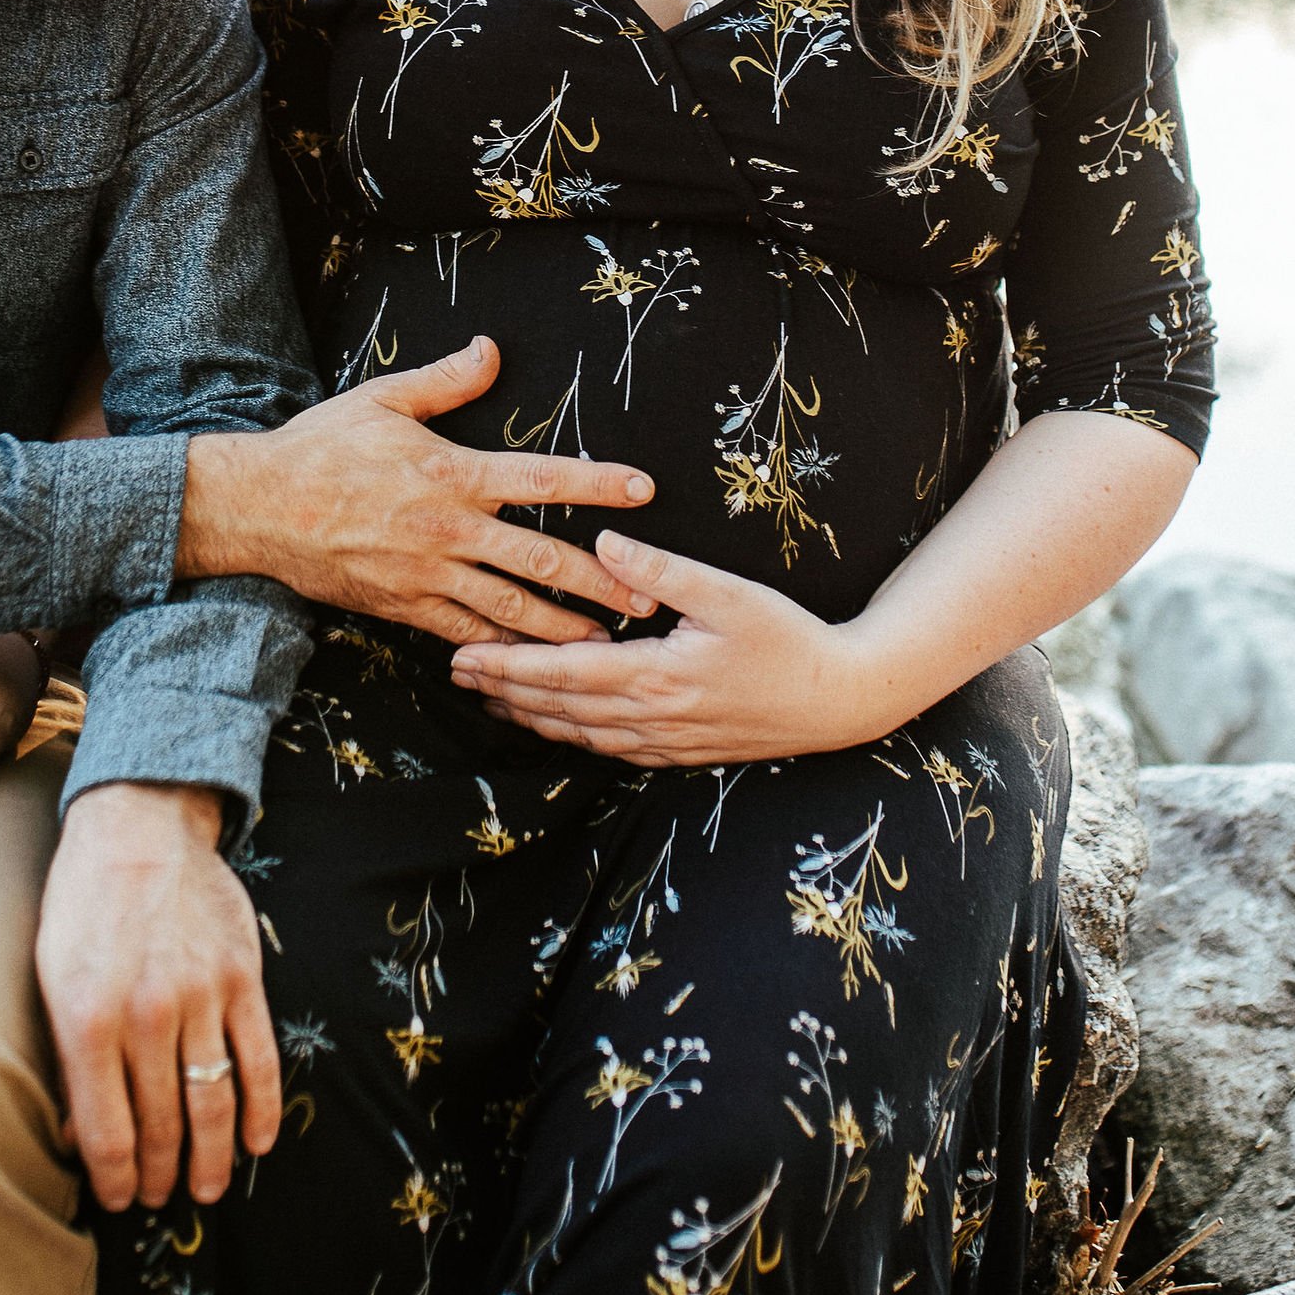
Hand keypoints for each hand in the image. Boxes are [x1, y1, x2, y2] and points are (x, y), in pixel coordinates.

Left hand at [36, 781, 279, 1212]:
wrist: (138, 827)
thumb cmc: (81, 904)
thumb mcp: (49, 977)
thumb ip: (64, 1056)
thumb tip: (77, 1134)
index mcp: (87, 1018)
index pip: (105, 1129)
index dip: (114, 1176)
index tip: (118, 1199)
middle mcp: (146, 1014)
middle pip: (159, 1123)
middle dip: (159, 1173)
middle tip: (161, 1198)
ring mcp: (200, 996)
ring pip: (211, 1100)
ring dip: (211, 1157)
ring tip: (206, 1190)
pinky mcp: (241, 978)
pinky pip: (259, 1058)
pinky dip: (261, 1108)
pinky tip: (256, 1142)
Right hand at [177, 334, 657, 648]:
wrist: (256, 507)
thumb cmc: (319, 448)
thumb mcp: (383, 401)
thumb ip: (445, 381)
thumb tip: (491, 349)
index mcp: (452, 473)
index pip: (542, 479)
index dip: (597, 484)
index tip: (644, 490)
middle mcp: (448, 529)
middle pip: (540, 559)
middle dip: (599, 581)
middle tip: (645, 599)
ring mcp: (427, 574)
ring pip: (509, 609)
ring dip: (562, 628)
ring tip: (604, 644)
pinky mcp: (403, 607)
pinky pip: (463, 633)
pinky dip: (501, 649)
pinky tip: (532, 663)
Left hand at [449, 529, 896, 765]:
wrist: (839, 700)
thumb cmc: (788, 639)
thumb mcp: (729, 593)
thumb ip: (662, 569)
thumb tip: (603, 543)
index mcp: (654, 676)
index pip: (560, 672)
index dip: (506, 666)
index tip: (462, 655)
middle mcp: (649, 718)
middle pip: (557, 709)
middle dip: (502, 690)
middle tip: (455, 673)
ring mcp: (663, 742)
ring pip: (577, 734)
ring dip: (529, 716)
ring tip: (489, 696)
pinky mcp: (678, 751)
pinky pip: (608, 749)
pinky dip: (570, 735)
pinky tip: (554, 723)